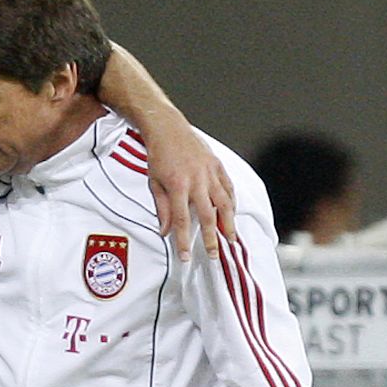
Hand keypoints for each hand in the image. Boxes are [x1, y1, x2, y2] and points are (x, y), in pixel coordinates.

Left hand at [143, 117, 236, 262]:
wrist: (169, 129)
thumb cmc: (159, 156)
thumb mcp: (154, 183)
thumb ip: (162, 208)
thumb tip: (165, 231)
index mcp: (177, 185)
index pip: (181, 220)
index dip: (184, 241)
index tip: (186, 257)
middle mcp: (197, 179)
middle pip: (207, 215)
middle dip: (211, 237)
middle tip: (213, 255)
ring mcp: (210, 172)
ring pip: (223, 202)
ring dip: (228, 223)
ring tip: (230, 239)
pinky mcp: (217, 165)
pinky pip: (228, 187)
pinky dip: (232, 202)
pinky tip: (232, 214)